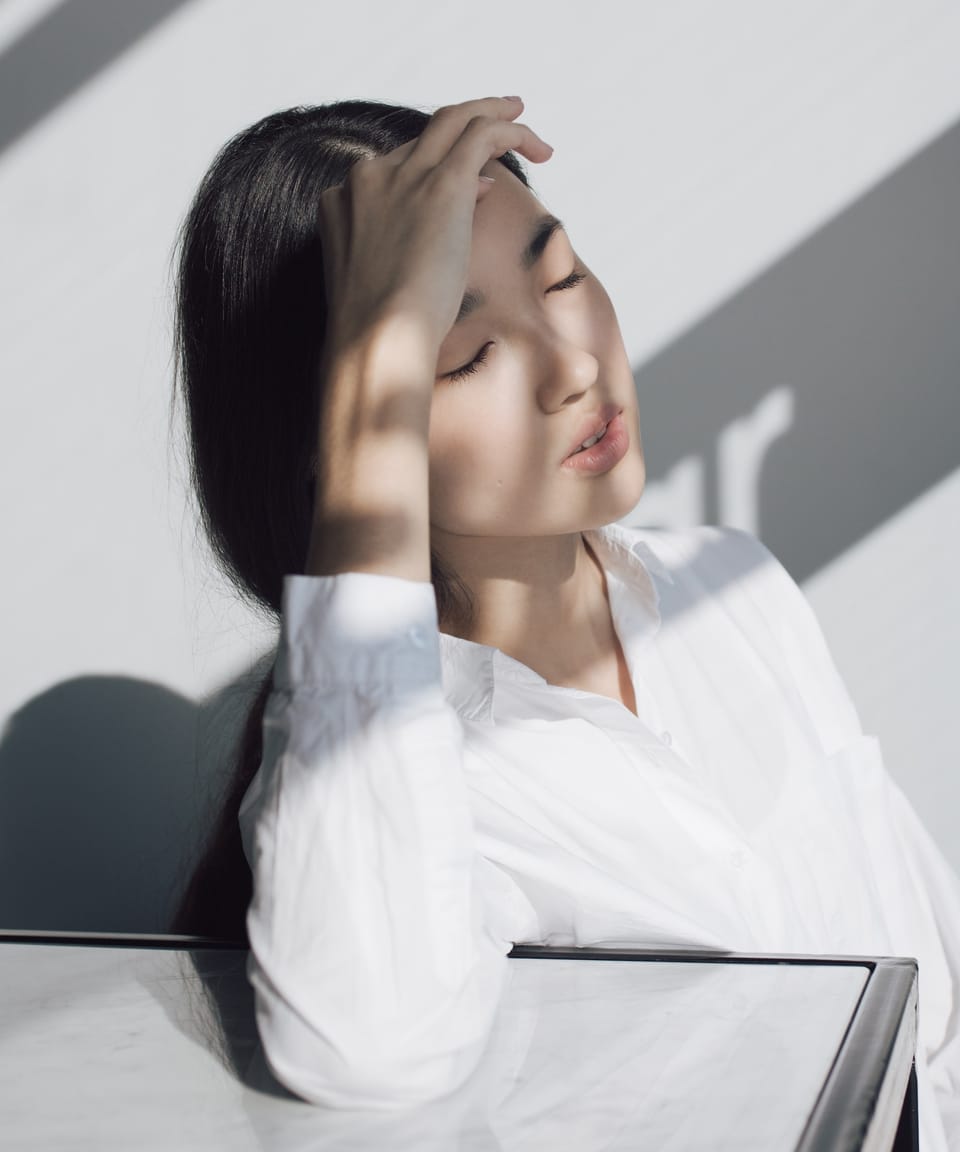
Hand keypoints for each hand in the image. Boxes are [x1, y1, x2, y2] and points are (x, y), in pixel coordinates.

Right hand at [316, 96, 552, 367]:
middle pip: (424, 136)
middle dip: (464, 123)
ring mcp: (402, 176)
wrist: (377, 340)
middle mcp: (368, 179)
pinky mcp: (441, 183)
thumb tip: (455, 211)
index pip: (397, 169)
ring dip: (492, 114)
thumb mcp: (383, 282)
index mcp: (343, 203)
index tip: (474, 185)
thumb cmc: (380, 333)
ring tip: (522, 118)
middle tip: (502, 117)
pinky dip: (511, 130)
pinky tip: (539, 147)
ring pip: (454, 120)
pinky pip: (481, 133)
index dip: (436, 170)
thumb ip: (405, 244)